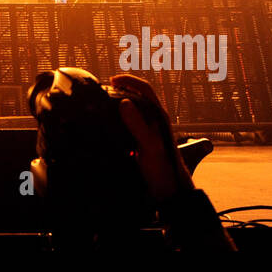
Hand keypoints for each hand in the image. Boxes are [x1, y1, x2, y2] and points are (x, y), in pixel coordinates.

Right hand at [110, 73, 193, 203]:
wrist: (167, 191)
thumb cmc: (163, 169)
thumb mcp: (149, 145)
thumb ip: (138, 124)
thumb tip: (124, 102)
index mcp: (159, 116)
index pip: (145, 89)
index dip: (130, 81)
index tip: (113, 80)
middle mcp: (155, 120)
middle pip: (139, 96)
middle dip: (123, 89)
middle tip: (105, 90)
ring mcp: (148, 131)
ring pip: (134, 110)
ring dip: (119, 104)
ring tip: (103, 105)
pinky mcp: (142, 141)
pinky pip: (129, 124)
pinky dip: (118, 119)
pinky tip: (108, 125)